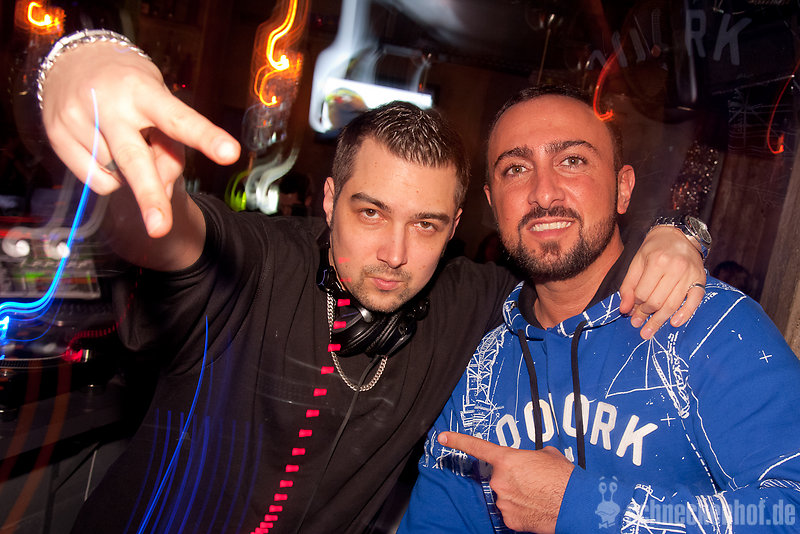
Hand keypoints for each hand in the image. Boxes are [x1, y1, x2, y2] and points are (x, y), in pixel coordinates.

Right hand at [41, 40, 239, 237]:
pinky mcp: (57, 136)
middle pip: (134, 160)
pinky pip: (96, 180)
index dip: (205, 137)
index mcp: (143, 91)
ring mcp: (78, 120)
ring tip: (126, 137)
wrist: (73, 56)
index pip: (178, 119)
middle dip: (149, 197)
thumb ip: (166, 143)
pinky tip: (105, 147)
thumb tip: (160, 191)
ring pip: (118, 175)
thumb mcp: (157, 99)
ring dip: (131, 172)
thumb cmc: (130, 84)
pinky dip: (108, 174)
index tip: (230, 153)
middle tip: (160, 228)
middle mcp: (109, 104)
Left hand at [439, 431, 573, 533]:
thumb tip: (532, 461)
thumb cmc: (563, 477)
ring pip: (506, 496)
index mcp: (507, 459)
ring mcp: (503, 501)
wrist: (575, 504)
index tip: (442, 437)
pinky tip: (536, 507)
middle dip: (514, 479)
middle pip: (500, 477)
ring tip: (540, 494)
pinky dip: (522, 511)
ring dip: (519, 495)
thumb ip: (530, 455)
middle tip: (534, 481)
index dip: (457, 440)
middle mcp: (500, 480)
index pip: (476, 447)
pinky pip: (511, 512)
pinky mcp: (509, 520)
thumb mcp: (548, 455)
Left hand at [619, 226, 705, 338]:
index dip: (635, 304)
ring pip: (673, 304)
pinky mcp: (701, 280)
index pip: (642, 292)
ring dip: (659, 320)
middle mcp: (675, 268)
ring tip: (648, 331)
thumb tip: (624, 309)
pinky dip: (685, 314)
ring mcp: (690, 275)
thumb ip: (628, 286)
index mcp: (657, 261)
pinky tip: (674, 323)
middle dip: (645, 315)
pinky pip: (694, 301)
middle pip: (657, 301)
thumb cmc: (654, 249)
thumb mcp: (637, 262)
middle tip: (637, 324)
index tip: (630, 311)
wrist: (678, 234)